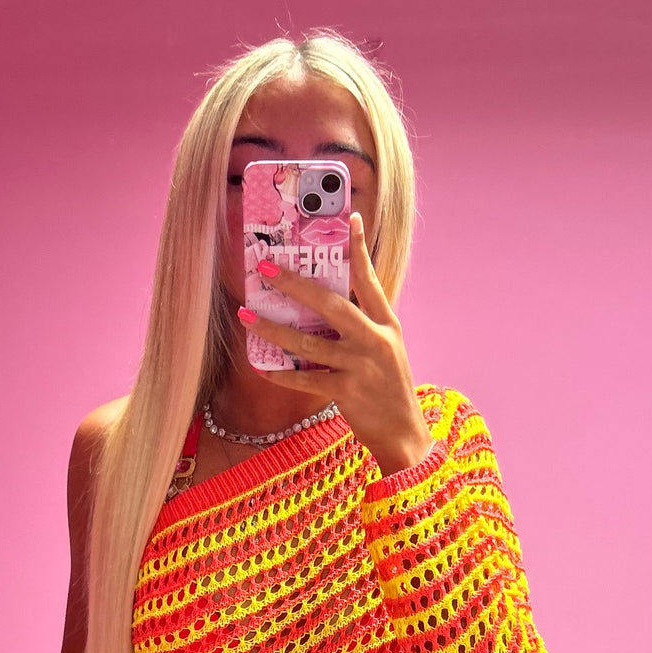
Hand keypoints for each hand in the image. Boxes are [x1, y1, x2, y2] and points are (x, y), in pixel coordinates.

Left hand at [237, 213, 432, 475]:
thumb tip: (323, 303)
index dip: (358, 249)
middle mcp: (374, 340)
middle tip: (266, 268)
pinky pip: (305, 380)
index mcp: (386, 323)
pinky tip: (261, 367)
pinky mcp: (347, 392)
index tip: (349, 219)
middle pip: (330, 304)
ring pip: (308, 343)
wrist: (404, 433)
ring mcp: (361, 366)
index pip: (370, 279)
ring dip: (273, 329)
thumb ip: (362, 325)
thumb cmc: (388, 388)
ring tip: (247, 315)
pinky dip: (281, 374)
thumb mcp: (386, 349)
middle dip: (295, 284)